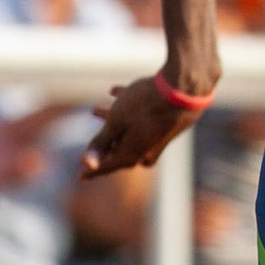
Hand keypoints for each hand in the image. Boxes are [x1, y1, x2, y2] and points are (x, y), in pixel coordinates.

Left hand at [80, 76, 203, 177]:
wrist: (184, 88)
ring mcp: (158, 136)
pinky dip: (127, 107)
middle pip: (118, 148)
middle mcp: (146, 149)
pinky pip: (142, 117)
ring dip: (111, 120)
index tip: (81, 176)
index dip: (92, 170)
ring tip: (95, 109)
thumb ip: (101, 143)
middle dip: (102, 142)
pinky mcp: (167, 122)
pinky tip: (116, 91)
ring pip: (129, 131)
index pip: (107, 166)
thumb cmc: (146, 106)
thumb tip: (86, 163)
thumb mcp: (116, 122)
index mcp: (132, 153)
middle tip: (89, 143)